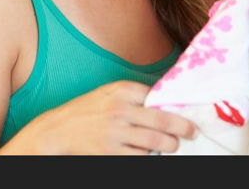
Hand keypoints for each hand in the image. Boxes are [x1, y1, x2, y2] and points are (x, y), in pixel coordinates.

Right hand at [0, 81, 197, 154]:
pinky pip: (140, 157)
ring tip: (172, 145)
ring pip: (155, 141)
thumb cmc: (85, 110)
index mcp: (121, 90)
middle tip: (192, 132)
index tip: (187, 111)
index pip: (157, 95)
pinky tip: (150, 154)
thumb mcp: (107, 93)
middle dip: (182, 128)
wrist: (57, 130)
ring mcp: (116, 132)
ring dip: (169, 145)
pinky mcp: (111, 153)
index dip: (175, 104)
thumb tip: (162, 101)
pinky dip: (148, 156)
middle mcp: (120, 109)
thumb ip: (132, 94)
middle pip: (162, 119)